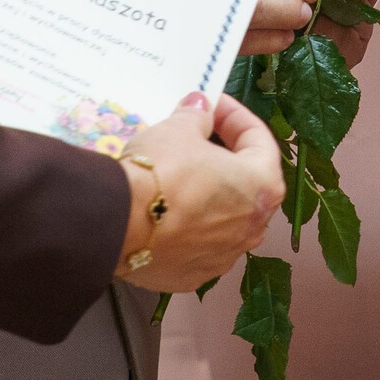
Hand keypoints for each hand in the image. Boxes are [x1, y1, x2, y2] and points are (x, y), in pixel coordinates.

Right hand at [114, 92, 282, 291]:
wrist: (118, 225)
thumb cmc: (160, 171)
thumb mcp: (179, 130)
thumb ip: (198, 116)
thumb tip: (201, 108)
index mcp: (261, 186)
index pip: (259, 139)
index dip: (234, 115)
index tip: (212, 103)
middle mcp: (253, 226)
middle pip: (246, 182)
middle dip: (225, 156)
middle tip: (198, 137)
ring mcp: (224, 256)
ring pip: (224, 217)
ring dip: (209, 194)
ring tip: (181, 175)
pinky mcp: (194, 275)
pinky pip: (198, 244)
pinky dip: (189, 225)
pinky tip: (167, 212)